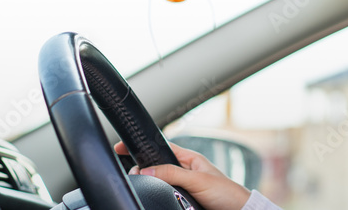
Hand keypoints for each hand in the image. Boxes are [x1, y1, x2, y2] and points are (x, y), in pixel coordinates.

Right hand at [114, 141, 250, 209]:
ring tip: (141, 186)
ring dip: (150, 185)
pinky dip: (157, 197)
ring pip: (157, 184)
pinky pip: (164, 196)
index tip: (121, 146)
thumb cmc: (226, 193)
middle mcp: (184, 171)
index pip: (160, 148)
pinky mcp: (181, 200)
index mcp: (188, 159)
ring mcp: (182, 186)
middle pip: (155, 167)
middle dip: (142, 170)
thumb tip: (146, 171)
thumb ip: (172, 174)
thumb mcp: (197, 180)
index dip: (141, 146)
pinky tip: (152, 198)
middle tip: (131, 175)